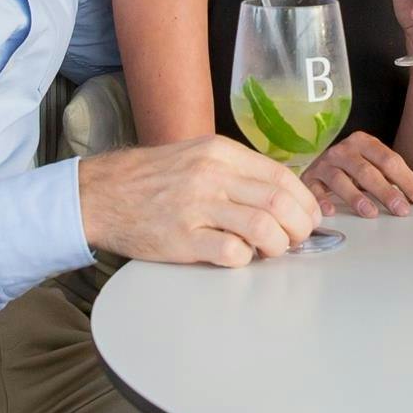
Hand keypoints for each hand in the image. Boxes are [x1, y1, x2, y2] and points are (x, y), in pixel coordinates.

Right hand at [78, 137, 317, 266]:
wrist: (102, 194)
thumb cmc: (152, 178)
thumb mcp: (196, 156)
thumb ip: (236, 171)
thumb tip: (281, 195)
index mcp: (220, 152)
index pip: (281, 175)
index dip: (305, 200)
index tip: (310, 217)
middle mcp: (211, 175)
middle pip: (279, 201)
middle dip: (300, 226)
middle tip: (297, 239)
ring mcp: (196, 207)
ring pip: (263, 227)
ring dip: (278, 245)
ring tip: (272, 251)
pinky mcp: (182, 238)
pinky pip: (232, 252)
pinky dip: (246, 259)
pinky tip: (239, 256)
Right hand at [301, 130, 412, 219]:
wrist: (319, 164)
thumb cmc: (352, 168)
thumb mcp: (372, 165)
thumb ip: (391, 176)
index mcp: (363, 142)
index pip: (388, 160)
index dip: (405, 179)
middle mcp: (343, 150)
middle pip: (366, 171)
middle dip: (385, 191)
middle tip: (400, 209)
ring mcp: (324, 164)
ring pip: (340, 179)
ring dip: (356, 197)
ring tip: (370, 213)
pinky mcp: (309, 179)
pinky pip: (315, 190)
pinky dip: (322, 200)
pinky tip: (331, 211)